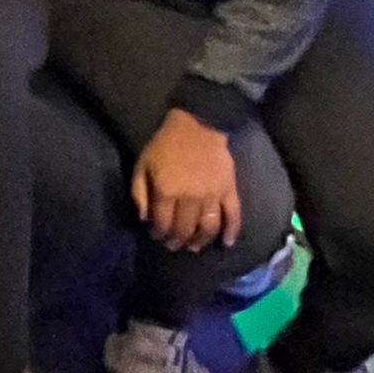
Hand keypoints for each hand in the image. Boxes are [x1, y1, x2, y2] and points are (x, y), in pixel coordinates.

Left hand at [132, 108, 242, 252]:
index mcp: (167, 191)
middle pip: (184, 229)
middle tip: (173, 245)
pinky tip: (227, 243)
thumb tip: (144, 219)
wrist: (198, 126)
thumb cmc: (165, 145)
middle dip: (177, 241)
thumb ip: (139, 193)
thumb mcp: (142, 165)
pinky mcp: (230, 191)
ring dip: (200, 241)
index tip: (156, 236)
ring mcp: (213, 196)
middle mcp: (190, 198)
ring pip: (208, 227)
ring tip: (193, 247)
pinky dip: (232, 231)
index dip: (158, 233)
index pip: (162, 223)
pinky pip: (234, 215)